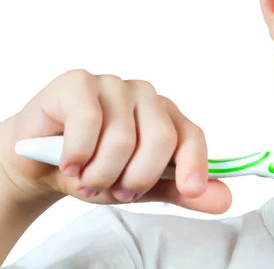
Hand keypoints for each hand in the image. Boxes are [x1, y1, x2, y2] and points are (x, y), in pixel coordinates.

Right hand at [0, 69, 231, 213]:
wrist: (40, 162)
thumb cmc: (95, 169)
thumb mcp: (140, 187)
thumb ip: (179, 191)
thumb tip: (225, 199)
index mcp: (167, 117)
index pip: (192, 135)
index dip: (195, 163)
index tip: (190, 189)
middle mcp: (146, 97)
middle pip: (161, 139)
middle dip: (136, 178)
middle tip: (116, 191)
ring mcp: (114, 85)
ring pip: (122, 138)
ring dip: (100, 174)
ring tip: (86, 179)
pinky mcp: (79, 82)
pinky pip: (88, 123)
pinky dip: (77, 155)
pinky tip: (68, 163)